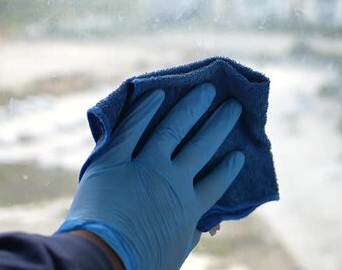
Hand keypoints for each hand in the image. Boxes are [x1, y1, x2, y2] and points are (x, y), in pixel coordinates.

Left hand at [57, 83, 244, 269]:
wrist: (102, 259)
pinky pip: (131, 130)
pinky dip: (144, 110)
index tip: (239, 154)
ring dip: (191, 108)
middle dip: (219, 124)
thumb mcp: (176, 251)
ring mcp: (144, 167)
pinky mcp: (114, 160)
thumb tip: (209, 224)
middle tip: (233, 105)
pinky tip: (158, 94)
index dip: (229, 168)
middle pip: (201, 147)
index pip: (216, 182)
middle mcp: (172, 181)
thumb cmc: (139, 262)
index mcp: (188, 207)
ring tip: (206, 90)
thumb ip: (192, 233)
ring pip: (172, 130)